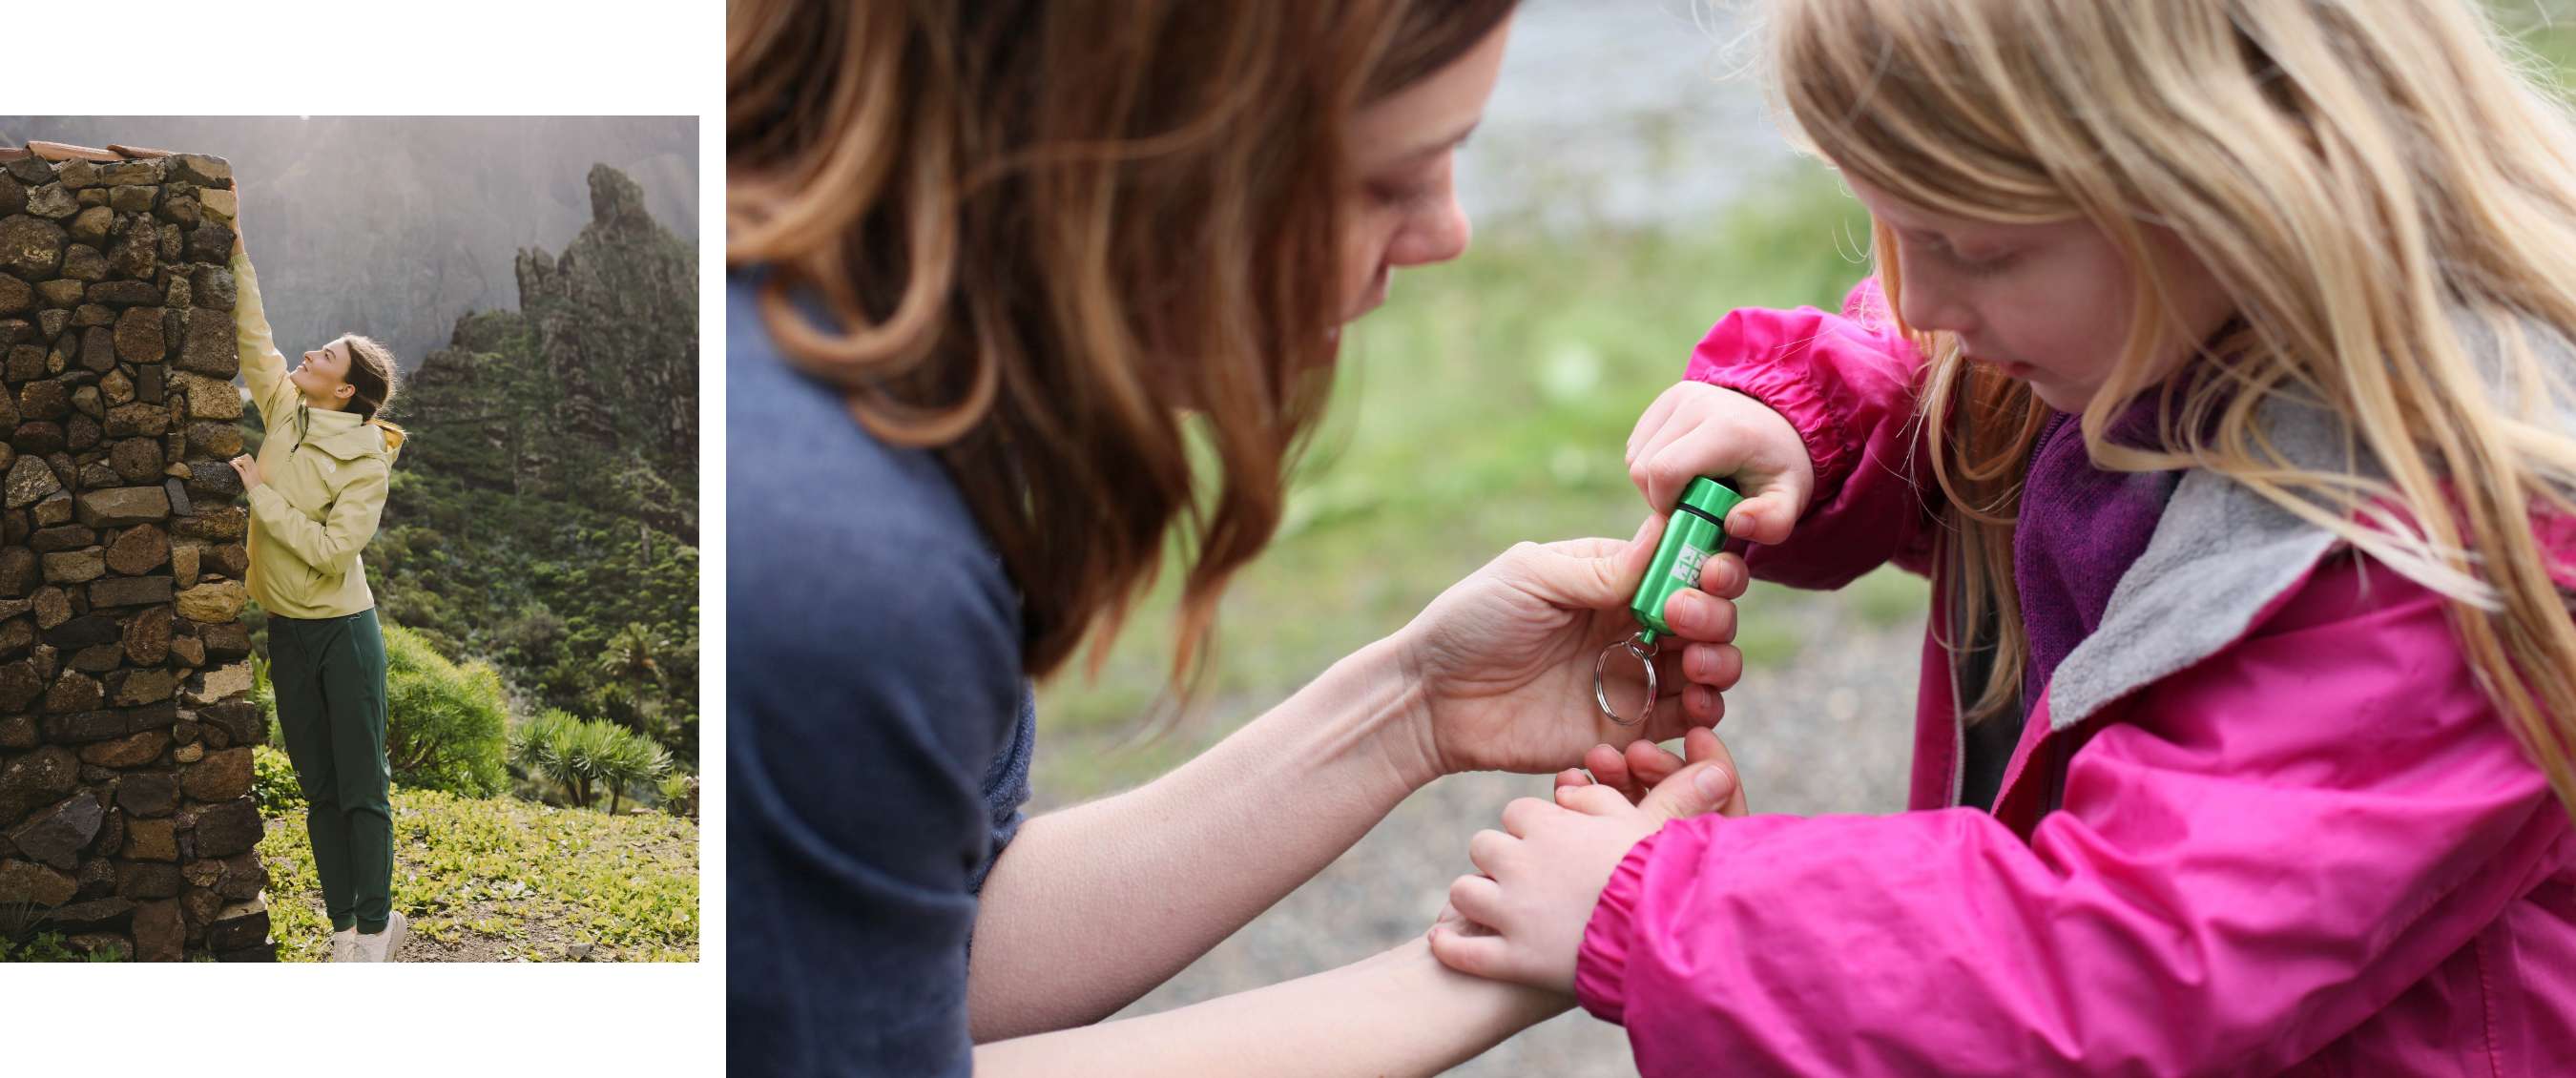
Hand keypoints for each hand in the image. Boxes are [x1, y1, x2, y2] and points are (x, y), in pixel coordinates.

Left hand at [227, 454, 261, 489]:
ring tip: (232, 462)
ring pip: (243, 462)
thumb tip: (246, 469)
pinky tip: (230, 463)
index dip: (243, 456)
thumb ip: (251, 472)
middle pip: (247, 457)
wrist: (258, 491)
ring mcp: (250, 472)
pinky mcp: (245, 476)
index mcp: (255, 468)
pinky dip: (234, 465)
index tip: (239, 459)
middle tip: (235, 460)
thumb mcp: (255, 476)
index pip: (250, 458)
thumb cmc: (256, 485)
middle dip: (240, 457)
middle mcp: (253, 469)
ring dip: (237, 461)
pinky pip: (240, 469)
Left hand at [1393, 527, 1748, 779]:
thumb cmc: (1470, 623)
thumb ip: (1598, 568)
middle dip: (1715, 615)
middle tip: (1684, 623)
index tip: (1707, 575)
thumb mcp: (1530, 577)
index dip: (1706, 567)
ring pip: (1707, 668)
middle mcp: (1630, 625)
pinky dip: (1701, 714)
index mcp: (1611, 579)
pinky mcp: (1624, 730)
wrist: (1433, 700)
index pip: (1680, 564)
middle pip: (1706, 615)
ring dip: (1719, 663)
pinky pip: (1682, 723)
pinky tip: (1689, 707)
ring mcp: (1630, 677)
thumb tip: (1664, 536)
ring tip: (1696, 667)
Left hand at [1429, 728, 1745, 991]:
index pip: (1518, 811)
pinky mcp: (1508, 960)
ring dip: (1475, 898)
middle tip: (1522, 877)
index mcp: (1547, 823)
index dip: (1533, 827)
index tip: (1549, 842)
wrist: (1666, 941)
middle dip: (1500, 859)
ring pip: (1464, 891)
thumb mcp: (1645, 828)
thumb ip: (1617, 798)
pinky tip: (1447, 942)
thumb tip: (1598, 781)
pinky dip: (1451, 945)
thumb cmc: (1663, 878)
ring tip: (1494, 909)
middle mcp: (1519, 861)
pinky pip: (1460, 950)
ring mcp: (1510, 913)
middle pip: (1483, 845)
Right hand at [1626, 380, 1815, 545]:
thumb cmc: (1779, 470)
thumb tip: (1734, 524)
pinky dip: (1650, 465)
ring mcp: (1679, 395)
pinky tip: (1681, 469)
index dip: (1666, 504)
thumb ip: (1771, 522)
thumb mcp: (1789, 502)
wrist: (1782, 426)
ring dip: (1652, 482)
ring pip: (1634, 456)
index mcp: (1726, 429)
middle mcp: (1697, 403)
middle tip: (1689, 504)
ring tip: (1688, 486)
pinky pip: (1636, 444)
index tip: (1688, 515)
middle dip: (1658, 496)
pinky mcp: (1667, 397)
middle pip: (1643, 466)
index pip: (1665, 471)